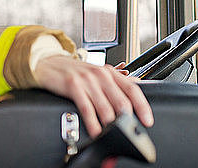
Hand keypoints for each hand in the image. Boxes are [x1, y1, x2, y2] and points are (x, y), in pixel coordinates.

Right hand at [33, 55, 153, 137]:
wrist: (50, 64)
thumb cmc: (75, 71)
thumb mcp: (98, 73)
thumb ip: (115, 84)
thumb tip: (135, 93)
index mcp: (110, 72)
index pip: (132, 89)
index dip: (142, 106)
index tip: (147, 120)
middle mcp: (101, 75)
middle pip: (121, 101)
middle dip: (127, 119)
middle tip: (128, 131)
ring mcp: (87, 80)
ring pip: (106, 107)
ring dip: (111, 125)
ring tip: (113, 134)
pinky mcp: (73, 86)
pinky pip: (87, 108)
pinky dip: (93, 123)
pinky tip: (96, 131)